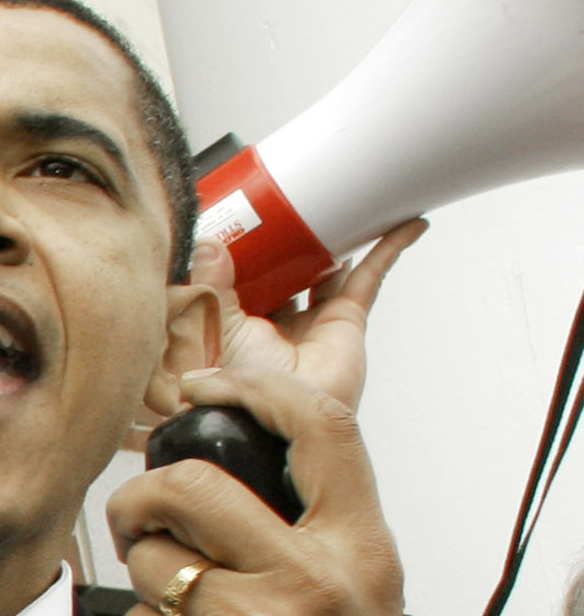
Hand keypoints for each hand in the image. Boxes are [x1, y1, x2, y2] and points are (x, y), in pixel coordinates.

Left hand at [111, 365, 461, 615]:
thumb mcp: (364, 599)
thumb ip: (316, 527)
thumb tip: (246, 450)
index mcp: (361, 550)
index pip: (319, 430)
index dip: (253, 390)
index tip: (206, 387)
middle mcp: (312, 581)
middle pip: (193, 484)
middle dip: (145, 495)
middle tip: (141, 517)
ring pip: (152, 559)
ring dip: (148, 580)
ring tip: (185, 613)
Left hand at [195, 220, 423, 413]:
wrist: (273, 417)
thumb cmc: (237, 386)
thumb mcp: (215, 326)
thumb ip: (211, 285)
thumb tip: (208, 242)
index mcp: (238, 319)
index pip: (242, 273)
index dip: (245, 246)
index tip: (244, 211)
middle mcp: (277, 319)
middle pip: (289, 266)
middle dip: (294, 237)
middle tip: (296, 198)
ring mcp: (314, 319)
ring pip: (331, 266)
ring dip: (343, 236)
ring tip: (351, 200)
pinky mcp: (346, 321)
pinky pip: (371, 277)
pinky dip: (390, 249)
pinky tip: (406, 223)